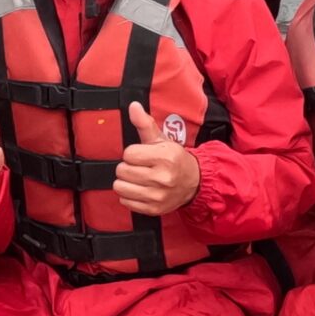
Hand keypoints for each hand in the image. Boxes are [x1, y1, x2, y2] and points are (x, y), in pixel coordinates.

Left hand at [115, 100, 200, 215]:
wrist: (194, 183)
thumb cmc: (175, 159)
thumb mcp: (162, 140)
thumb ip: (145, 123)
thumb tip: (133, 106)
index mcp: (164, 157)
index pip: (128, 154)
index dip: (132, 153)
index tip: (142, 155)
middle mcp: (162, 178)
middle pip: (122, 170)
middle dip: (128, 167)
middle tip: (140, 167)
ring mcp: (157, 196)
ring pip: (120, 187)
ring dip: (126, 182)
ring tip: (138, 178)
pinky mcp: (153, 209)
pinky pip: (125, 202)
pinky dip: (129, 196)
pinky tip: (140, 189)